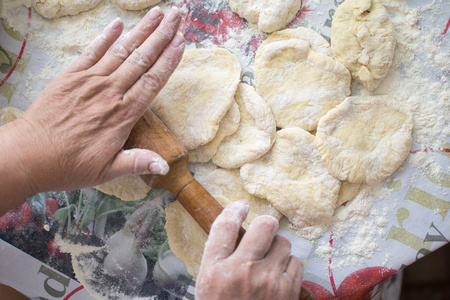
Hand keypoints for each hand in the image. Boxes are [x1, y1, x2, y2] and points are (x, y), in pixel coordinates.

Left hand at [0, 7, 184, 203]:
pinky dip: (106, 36)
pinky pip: (92, 51)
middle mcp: (110, 92)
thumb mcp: (107, 171)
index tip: (181, 42)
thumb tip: (165, 166)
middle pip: (142, 59)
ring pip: (121, 51)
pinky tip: (118, 23)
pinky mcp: (70, 77)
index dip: (169, 60)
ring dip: (141, 31)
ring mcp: (89, 81)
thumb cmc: (68, 165)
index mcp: (123, 115)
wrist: (28, 156)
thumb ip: (137, 162)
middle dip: (162, 36)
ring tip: (158, 14)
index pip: (152, 81)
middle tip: (177, 16)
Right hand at [196, 201, 303, 299]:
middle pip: (264, 226)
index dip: (234, 210)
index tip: (241, 207)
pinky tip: (279, 276)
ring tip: (270, 261)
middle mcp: (242, 271)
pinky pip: (296, 261)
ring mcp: (268, 281)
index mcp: (215, 270)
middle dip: (265, 225)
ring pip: (283, 242)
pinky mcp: (288, 291)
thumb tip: (237, 231)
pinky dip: (289, 266)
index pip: (224, 227)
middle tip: (263, 231)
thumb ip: (219, 259)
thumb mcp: (208, 286)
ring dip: (277, 248)